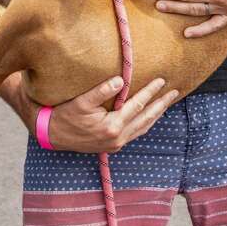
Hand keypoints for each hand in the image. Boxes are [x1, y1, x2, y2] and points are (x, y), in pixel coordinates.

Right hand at [42, 77, 179, 153]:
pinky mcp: (113, 146)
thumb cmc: (65, 115)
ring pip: (143, 128)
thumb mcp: (81, 101)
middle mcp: (118, 138)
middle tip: (175, 92)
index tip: (162, 81)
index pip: (138, 105)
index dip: (151, 92)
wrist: (52, 135)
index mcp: (112, 126)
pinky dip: (145, 123)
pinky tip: (149, 117)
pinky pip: (135, 133)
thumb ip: (102, 90)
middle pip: (146, 118)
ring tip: (166, 103)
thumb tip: (122, 80)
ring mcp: (116, 144)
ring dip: (156, 115)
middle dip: (161, 104)